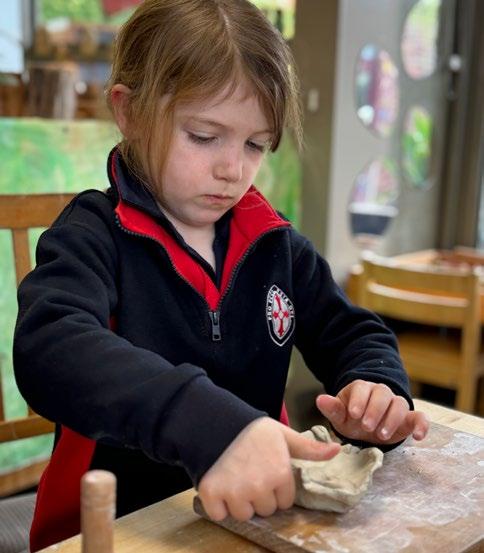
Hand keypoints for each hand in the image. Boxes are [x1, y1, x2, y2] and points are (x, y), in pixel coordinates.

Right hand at [198, 416, 339, 521]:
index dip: (275, 487)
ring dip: (239, 502)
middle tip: (249, 473)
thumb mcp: (284, 435)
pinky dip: (218, 505)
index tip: (265, 471)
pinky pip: (219, 514)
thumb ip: (309, 448)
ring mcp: (235, 491)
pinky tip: (220, 485)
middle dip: (258, 496)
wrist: (217, 421)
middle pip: (265, 510)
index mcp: (280, 473)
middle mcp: (259, 486)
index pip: (284, 501)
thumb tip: (337, 450)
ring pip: (243, 514)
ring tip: (234, 478)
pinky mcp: (212, 493)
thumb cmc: (252, 430)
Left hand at [316, 380, 428, 445]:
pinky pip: (420, 417)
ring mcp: (396, 404)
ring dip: (392, 419)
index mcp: (362, 389)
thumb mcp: (340, 416)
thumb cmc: (351, 419)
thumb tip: (320, 399)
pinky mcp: (409, 418)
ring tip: (381, 435)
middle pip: (382, 394)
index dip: (359, 400)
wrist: (366, 428)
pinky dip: (422, 425)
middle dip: (375, 410)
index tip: (353, 414)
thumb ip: (332, 408)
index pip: (362, 388)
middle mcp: (380, 393)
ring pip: (400, 404)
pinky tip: (418, 437)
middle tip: (366, 427)